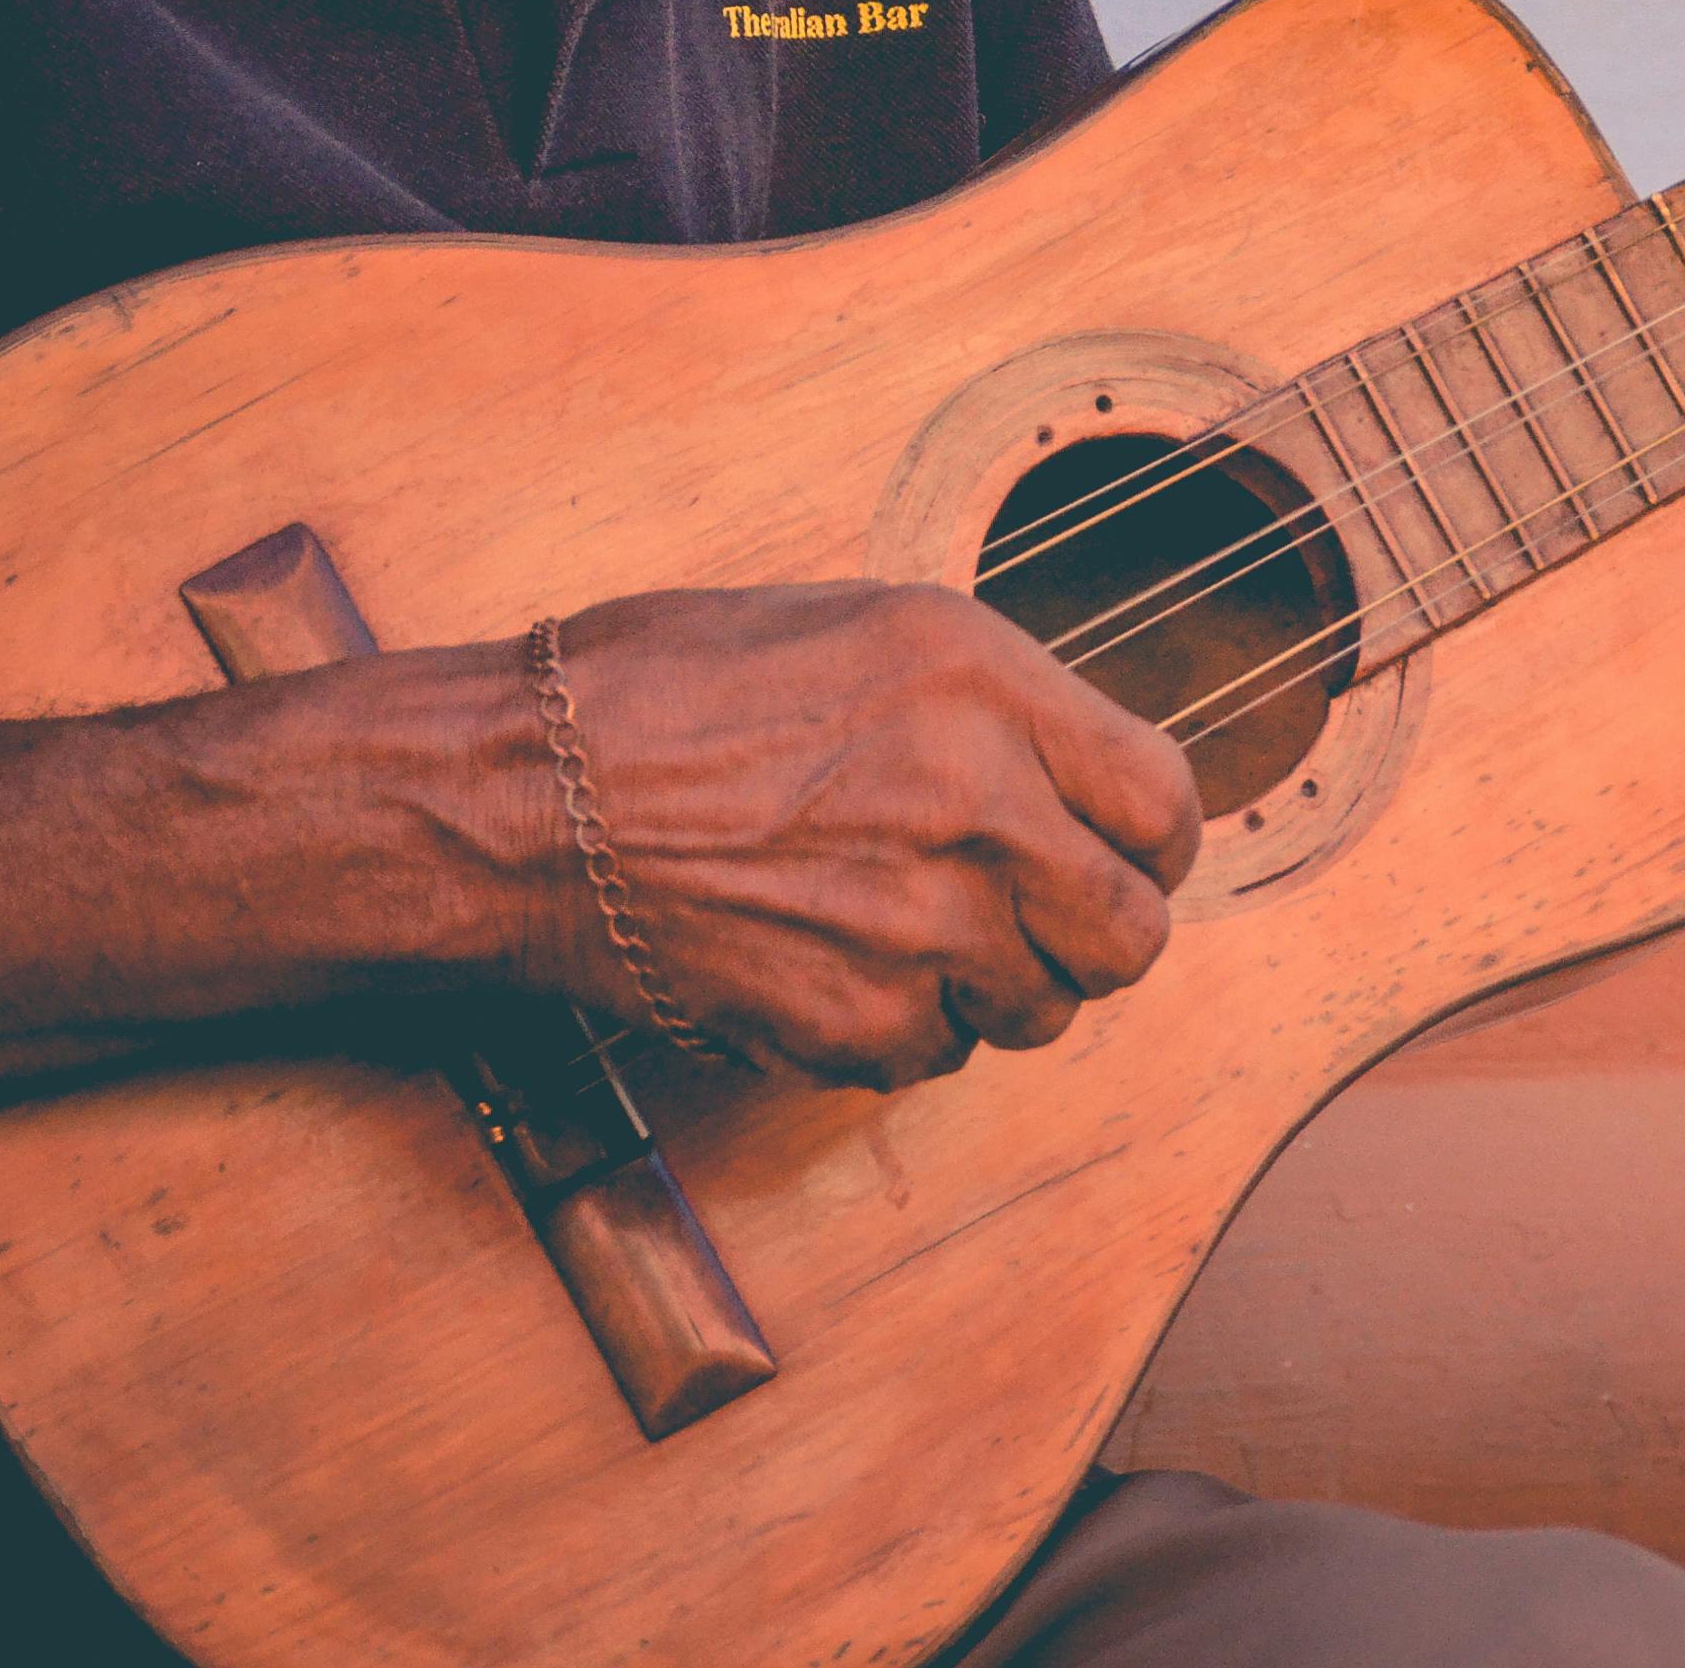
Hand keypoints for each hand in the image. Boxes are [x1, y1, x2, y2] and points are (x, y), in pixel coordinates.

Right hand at [514, 581, 1203, 1089]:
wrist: (521, 800)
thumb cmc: (660, 693)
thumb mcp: (857, 626)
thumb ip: (992, 700)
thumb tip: (1078, 772)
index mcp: (982, 682)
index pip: (1162, 800)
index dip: (1155, 842)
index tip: (1126, 853)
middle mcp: (974, 802)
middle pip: (1132, 933)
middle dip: (1094, 934)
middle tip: (1041, 920)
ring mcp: (919, 923)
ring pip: (1038, 1010)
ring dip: (993, 987)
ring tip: (906, 932)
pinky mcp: (854, 1022)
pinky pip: (934, 1057)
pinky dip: (900, 1030)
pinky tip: (831, 965)